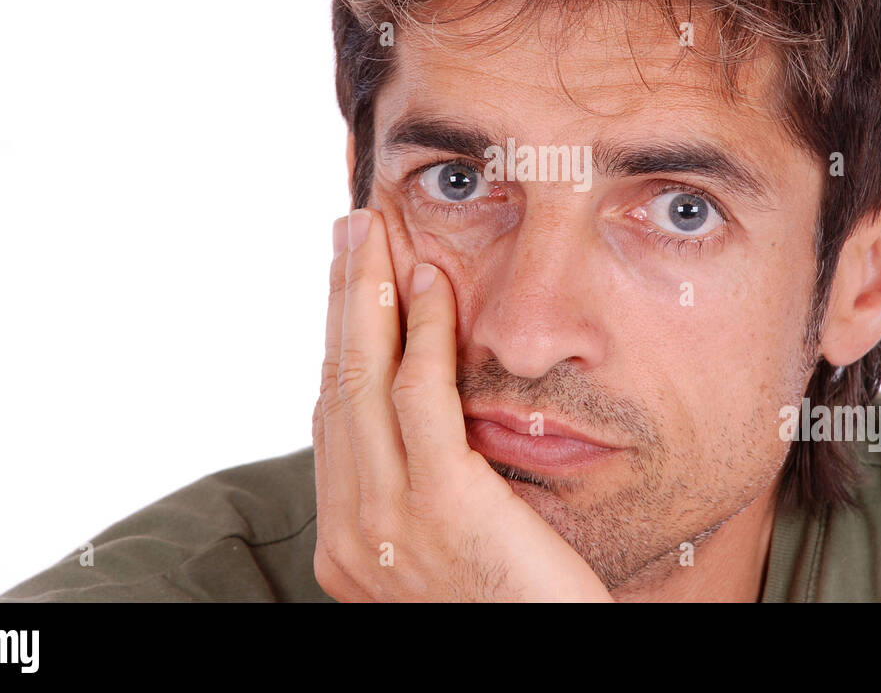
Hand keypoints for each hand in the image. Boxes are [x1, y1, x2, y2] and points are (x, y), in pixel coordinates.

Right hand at [312, 208, 613, 601]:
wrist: (548, 664)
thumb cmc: (519, 609)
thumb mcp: (455, 546)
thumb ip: (429, 488)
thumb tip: (429, 418)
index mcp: (349, 539)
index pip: (332, 417)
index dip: (339, 338)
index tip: (351, 283)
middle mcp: (350, 528)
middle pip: (335, 383)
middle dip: (342, 299)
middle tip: (351, 232)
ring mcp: (385, 519)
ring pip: (361, 377)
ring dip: (369, 293)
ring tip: (376, 232)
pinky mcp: (438, 503)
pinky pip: (419, 394)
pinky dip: (421, 330)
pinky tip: (432, 282)